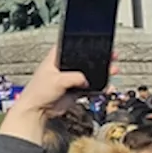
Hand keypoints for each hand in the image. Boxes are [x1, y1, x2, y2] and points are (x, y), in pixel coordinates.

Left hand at [1, 47, 116, 144]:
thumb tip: (86, 80)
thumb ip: (74, 77)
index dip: (80, 43)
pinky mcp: (74, 91)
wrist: (38, 111)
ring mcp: (69, 79)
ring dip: (101, 72)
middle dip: (97, 58)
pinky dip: (99, 86)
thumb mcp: (57, 80)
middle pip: (83, 60)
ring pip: (89, 74)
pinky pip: (90, 87)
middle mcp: (63, 68)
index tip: (94, 41)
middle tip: (110, 55)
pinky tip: (107, 85)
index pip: (68, 46)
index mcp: (54, 60)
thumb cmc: (38, 92)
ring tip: (113, 69)